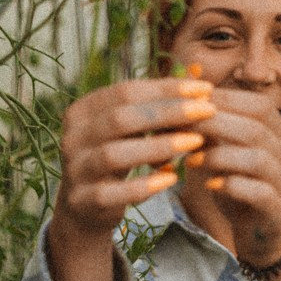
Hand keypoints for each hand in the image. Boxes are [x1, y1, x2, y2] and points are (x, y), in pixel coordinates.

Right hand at [55, 76, 215, 235]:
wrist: (85, 207)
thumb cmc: (117, 155)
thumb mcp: (133, 128)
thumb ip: (160, 103)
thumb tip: (199, 73)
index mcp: (83, 111)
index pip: (126, 91)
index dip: (167, 88)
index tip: (206, 89)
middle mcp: (73, 137)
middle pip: (120, 118)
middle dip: (168, 112)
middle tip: (207, 111)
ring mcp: (76, 170)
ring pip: (114, 154)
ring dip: (159, 146)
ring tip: (196, 141)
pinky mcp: (84, 201)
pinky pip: (114, 193)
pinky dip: (144, 185)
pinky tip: (171, 177)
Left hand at [190, 87, 280, 266]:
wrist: (258, 233)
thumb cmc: (238, 185)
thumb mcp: (224, 151)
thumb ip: (212, 127)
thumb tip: (187, 94)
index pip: (259, 105)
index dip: (226, 100)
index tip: (191, 100)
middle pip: (256, 129)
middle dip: (215, 124)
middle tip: (182, 126)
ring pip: (258, 160)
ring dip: (220, 156)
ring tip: (191, 159)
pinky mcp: (278, 210)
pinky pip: (259, 192)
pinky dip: (232, 186)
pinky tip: (210, 186)